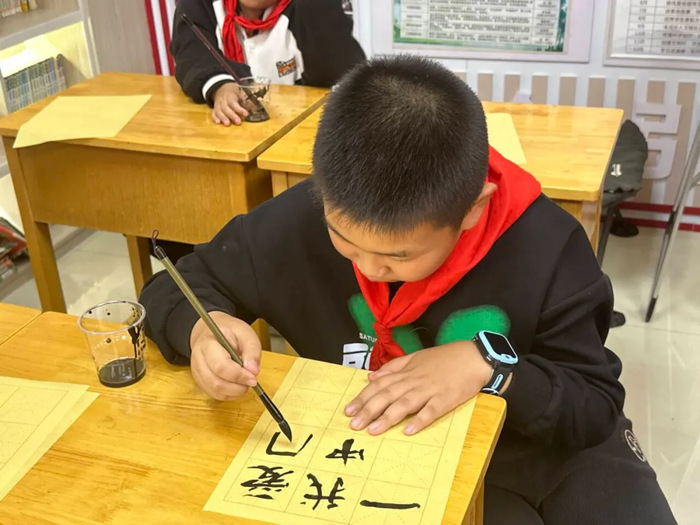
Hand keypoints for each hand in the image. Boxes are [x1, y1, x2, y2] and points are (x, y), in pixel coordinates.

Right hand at [189, 311, 260, 399]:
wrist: (210, 332)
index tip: (253, 378)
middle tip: (251, 382)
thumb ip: (252, 350)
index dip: (238, 375)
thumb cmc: (229, 332)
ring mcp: (197, 371)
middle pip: (215, 382)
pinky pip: (214, 394)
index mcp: (208, 343)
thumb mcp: (245, 333)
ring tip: (245, 382)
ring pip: (214, 391)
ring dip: (234, 392)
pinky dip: (229, 394)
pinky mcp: (200, 380)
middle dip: (237, 387)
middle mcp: (198, 359)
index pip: (220, 366)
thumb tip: (253, 371)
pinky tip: (237, 386)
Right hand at [211, 83, 248, 125]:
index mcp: (230, 96)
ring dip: (223, 118)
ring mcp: (217, 105)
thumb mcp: (240, 92)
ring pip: (219, 111)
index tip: (246, 114)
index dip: (239, 109)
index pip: (234, 103)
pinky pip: (213, 113)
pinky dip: (214, 118)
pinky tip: (218, 122)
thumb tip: (254, 107)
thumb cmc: (234, 92)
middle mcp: (223, 100)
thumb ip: (246, 100)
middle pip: (226, 108)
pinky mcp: (215, 108)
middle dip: (232, 115)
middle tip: (238, 122)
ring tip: (227, 124)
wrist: (222, 88)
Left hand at [344, 342, 493, 435]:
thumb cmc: (444, 358)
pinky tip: (408, 430)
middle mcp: (414, 381)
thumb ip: (393, 367)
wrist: (473, 357)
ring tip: (373, 430)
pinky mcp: (446, 399)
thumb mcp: (416, 358)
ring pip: (405, 404)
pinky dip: (420, 420)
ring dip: (388, 417)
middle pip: (388, 395)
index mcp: (407, 372)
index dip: (363, 398)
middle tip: (354, 424)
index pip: (380, 385)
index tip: (348, 410)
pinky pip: (431, 411)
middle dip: (369, 410)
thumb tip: (371, 377)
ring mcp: (430, 390)